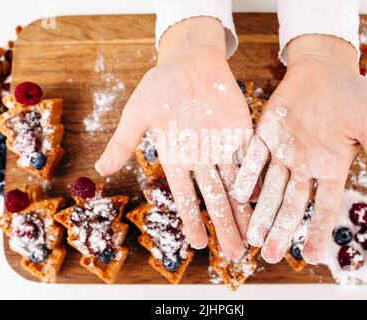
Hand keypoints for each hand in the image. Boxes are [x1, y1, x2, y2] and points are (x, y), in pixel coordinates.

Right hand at [95, 17, 252, 258]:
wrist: (190, 61)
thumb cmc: (161, 84)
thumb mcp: (138, 113)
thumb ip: (124, 141)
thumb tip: (98, 170)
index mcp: (177, 158)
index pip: (185, 196)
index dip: (192, 219)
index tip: (199, 244)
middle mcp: (202, 159)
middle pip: (215, 198)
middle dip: (225, 225)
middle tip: (234, 255)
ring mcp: (224, 147)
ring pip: (236, 185)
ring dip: (245, 210)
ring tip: (253, 237)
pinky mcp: (242, 132)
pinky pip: (253, 159)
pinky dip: (260, 178)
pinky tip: (268, 198)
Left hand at [233, 34, 366, 263]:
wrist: (324, 68)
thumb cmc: (351, 94)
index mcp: (331, 168)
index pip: (325, 207)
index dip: (319, 231)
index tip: (310, 257)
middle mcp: (305, 166)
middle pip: (292, 204)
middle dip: (282, 229)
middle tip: (270, 256)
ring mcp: (284, 151)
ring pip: (270, 188)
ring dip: (262, 211)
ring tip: (252, 236)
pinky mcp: (266, 134)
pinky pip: (254, 157)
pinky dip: (247, 174)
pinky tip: (239, 193)